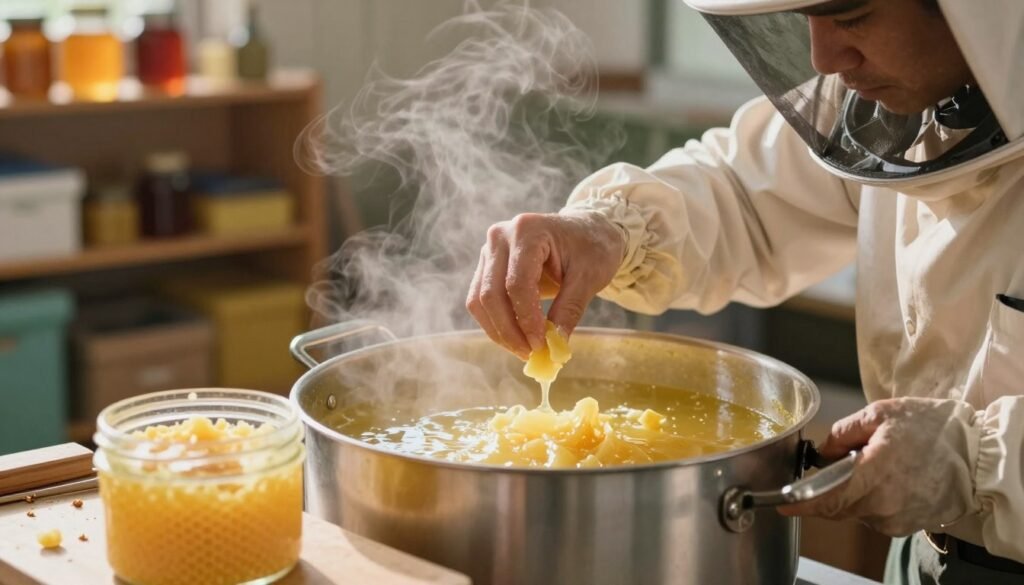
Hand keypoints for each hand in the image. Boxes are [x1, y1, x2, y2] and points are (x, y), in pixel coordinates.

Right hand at [465, 211, 624, 358]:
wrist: (587, 230)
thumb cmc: (592, 248)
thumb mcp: (589, 277)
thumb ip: (570, 309)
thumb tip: (554, 347)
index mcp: (528, 230)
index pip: (517, 283)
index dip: (526, 319)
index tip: (540, 346)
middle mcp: (500, 236)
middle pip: (491, 293)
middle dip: (509, 330)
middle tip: (530, 354)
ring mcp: (489, 250)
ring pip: (479, 300)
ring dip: (499, 331)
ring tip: (525, 351)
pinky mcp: (487, 265)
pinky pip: (481, 300)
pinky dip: (496, 323)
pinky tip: (517, 338)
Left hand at [779, 397, 978, 535]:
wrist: (977, 452)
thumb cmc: (931, 427)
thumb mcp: (881, 414)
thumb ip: (843, 432)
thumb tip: (823, 451)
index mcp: (874, 474)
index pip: (826, 500)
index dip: (800, 504)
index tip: (782, 503)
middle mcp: (883, 503)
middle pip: (836, 507)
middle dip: (827, 489)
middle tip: (841, 463)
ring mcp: (895, 519)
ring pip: (855, 511)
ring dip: (852, 492)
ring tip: (875, 464)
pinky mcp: (906, 526)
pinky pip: (874, 516)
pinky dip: (871, 500)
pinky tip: (888, 478)